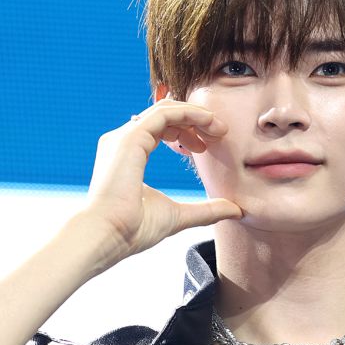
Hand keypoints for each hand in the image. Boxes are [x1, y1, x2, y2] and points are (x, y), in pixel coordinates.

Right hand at [81, 95, 241, 267]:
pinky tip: (208, 122)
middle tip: (220, 134)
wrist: (108, 236)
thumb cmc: (134, 230)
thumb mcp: (179, 216)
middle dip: (195, 121)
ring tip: (218, 130)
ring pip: (165, 109)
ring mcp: (125, 137)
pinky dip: (189, 112)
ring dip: (196, 114)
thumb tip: (236, 210)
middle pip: (165, 116)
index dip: (188, 131)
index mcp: (130, 154)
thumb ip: (206, 210)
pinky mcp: (131, 137)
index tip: (208, 146)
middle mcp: (124, 141)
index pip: (160, 128)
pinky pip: (165, 112)